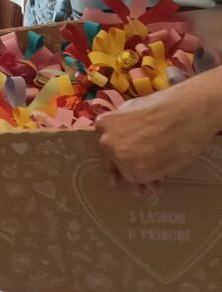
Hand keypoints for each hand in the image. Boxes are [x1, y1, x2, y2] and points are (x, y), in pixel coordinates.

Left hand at [95, 75, 216, 188]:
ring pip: (129, 174)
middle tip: (135, 181)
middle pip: (115, 163)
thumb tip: (125, 137)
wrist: (187, 112)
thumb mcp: (134, 108)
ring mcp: (122, 158)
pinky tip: (158, 183)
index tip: (116, 168)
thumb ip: (124, 125)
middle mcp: (107, 143)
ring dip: (140, 180)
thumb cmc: (166, 106)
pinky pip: (143, 181)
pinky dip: (151, 183)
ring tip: (150, 185)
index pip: (106, 147)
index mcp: (104, 125)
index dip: (114, 158)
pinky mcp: (138, 172)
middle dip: (126, 171)